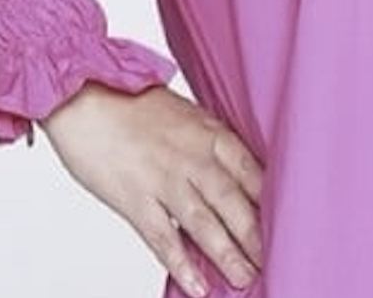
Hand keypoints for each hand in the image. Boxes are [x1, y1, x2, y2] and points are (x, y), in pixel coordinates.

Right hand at [40, 81, 265, 294]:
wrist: (81, 93)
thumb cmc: (130, 100)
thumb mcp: (184, 112)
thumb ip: (208, 141)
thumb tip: (232, 169)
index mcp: (210, 132)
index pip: (253, 172)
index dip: (272, 202)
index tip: (290, 224)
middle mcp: (193, 157)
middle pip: (235, 202)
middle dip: (257, 237)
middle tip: (276, 262)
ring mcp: (164, 179)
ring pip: (205, 224)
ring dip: (228, 255)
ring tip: (246, 278)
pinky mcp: (135, 198)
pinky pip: (163, 239)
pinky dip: (182, 265)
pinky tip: (198, 286)